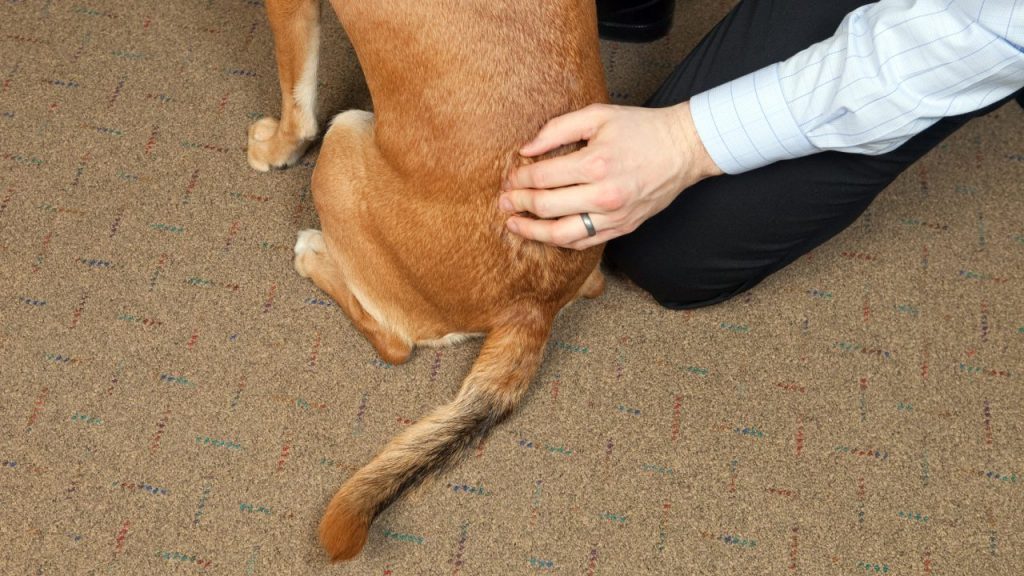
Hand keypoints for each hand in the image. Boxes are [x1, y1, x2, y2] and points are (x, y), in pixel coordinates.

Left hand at [499, 102, 721, 248]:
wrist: (683, 149)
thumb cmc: (640, 128)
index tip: (510, 178)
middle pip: (546, 207)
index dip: (520, 179)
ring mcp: (614, 216)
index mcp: (595, 163)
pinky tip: (546, 233)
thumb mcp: (598, 115)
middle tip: (504, 202)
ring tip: (515, 225)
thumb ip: (558, 129)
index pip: (543, 177)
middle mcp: (603, 195)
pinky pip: (584, 242)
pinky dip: (561, 240)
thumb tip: (527, 149)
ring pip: (561, 234)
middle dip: (519, 204)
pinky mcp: (623, 228)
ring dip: (533, 231)